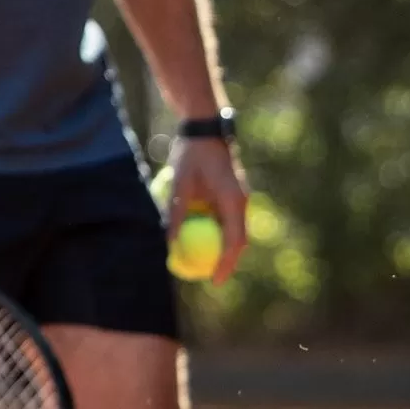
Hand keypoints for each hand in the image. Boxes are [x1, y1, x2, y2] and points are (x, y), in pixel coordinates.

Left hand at [162, 136, 250, 280]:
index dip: (226, 264)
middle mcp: (240, 201)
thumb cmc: (190, 154)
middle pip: (239, 240)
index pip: (235, 241)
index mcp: (233, 201)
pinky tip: (202, 240)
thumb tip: (169, 242)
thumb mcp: (179, 183)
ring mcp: (238, 198)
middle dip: (227, 261)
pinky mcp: (231, 194)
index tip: (215, 280)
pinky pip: (227, 220)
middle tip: (211, 278)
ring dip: (224, 248)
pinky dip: (218, 233)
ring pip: (235, 231)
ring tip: (207, 265)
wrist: (203, 128)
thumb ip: (176, 212)